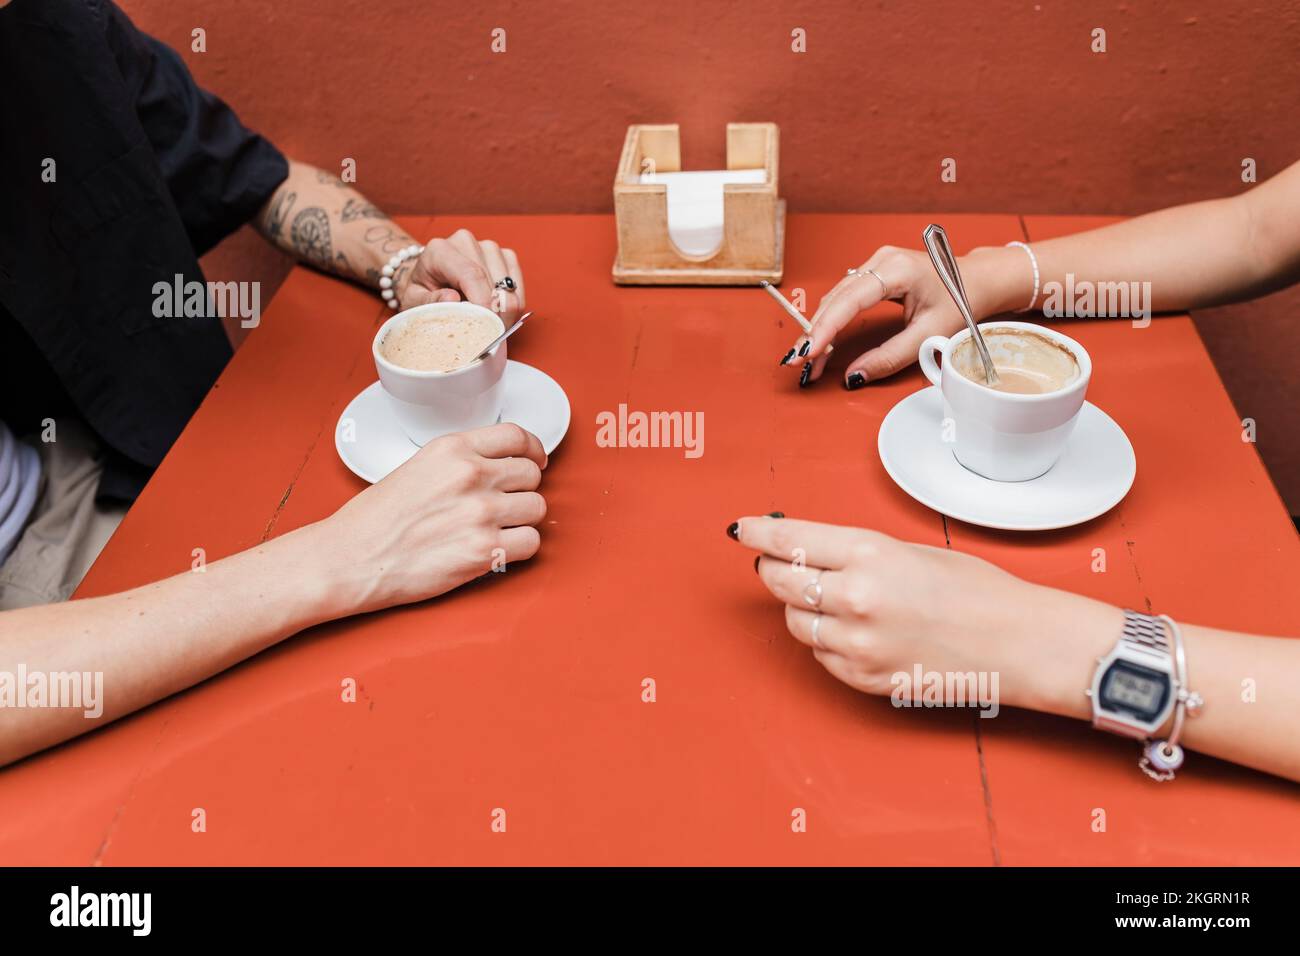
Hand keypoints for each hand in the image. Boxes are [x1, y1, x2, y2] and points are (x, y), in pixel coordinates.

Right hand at [316, 423, 547, 614]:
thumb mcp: (416, 466)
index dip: (533, 450)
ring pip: (537, 508)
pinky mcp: (484, 551)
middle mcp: (471, 475)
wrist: (350, 558)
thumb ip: (458, 461)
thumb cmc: (374, 520)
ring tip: (498, 529)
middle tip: (507, 504)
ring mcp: (480, 513)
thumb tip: (495, 467)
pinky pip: (531, 543)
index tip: (535, 460)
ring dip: (522, 520)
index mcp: (452, 449)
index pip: (517, 435)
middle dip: (523, 490)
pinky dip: (520, 548)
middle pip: (532, 474)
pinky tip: (498, 549)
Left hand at [395, 228, 525, 323]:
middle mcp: (466, 242)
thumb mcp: (415, 302)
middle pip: (493, 282)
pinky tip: (497, 313)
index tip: (488, 326)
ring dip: (504, 312)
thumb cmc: (422, 292)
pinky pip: (518, 286)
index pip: (471, 274)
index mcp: (440, 250)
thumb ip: (430, 301)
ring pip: (509, 286)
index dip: (484, 302)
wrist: (429, 279)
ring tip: (488, 325)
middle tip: (487, 336)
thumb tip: (452, 298)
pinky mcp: (505, 256)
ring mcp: (488, 247)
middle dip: (495, 314)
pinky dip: (512, 305)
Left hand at [732, 515, 1120, 716]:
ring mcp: (857, 643)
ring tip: (832, 599)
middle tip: (776, 562)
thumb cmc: (975, 591)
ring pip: (796, 622)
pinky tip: (853, 630)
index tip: (742, 530)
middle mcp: (855, 598)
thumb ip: (854, 552)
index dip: (757, 533)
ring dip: (801, 607)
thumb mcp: (909, 550)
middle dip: (773, 568)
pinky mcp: (863, 678)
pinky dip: (826, 641)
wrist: (1017, 643)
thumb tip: (806, 549)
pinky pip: (820, 656)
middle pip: (780, 580)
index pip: (789, 540)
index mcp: (869, 554)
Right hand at [786, 246, 1009, 387]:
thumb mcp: (930, 334)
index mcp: (897, 269)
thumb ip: (890, 357)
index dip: (825, 327)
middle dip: (817, 333)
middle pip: (836, 299)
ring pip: (835, 299)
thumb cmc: (961, 301)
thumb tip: (855, 376)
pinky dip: (831, 320)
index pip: (850, 300)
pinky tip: (823, 341)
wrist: (978, 280)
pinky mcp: (873, 273)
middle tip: (803, 363)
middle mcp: (880, 260)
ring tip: (810, 358)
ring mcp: (875, 263)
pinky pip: (844, 297)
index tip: (809, 351)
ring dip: (821, 329)